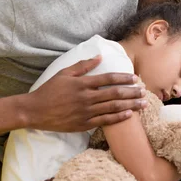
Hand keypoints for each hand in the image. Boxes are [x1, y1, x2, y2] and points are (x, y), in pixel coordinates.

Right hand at [26, 56, 147, 131]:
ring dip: (130, 105)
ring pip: (113, 108)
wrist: (35, 111)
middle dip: (132, 92)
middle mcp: (86, 97)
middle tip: (144, 91)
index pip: (108, 79)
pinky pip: (104, 121)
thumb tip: (99, 57)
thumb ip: (82, 65)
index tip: (135, 78)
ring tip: (143, 103)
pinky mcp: (83, 124)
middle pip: (115, 94)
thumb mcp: (63, 73)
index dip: (124, 78)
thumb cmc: (48, 90)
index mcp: (82, 84)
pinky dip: (118, 117)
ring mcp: (86, 112)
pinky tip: (128, 114)